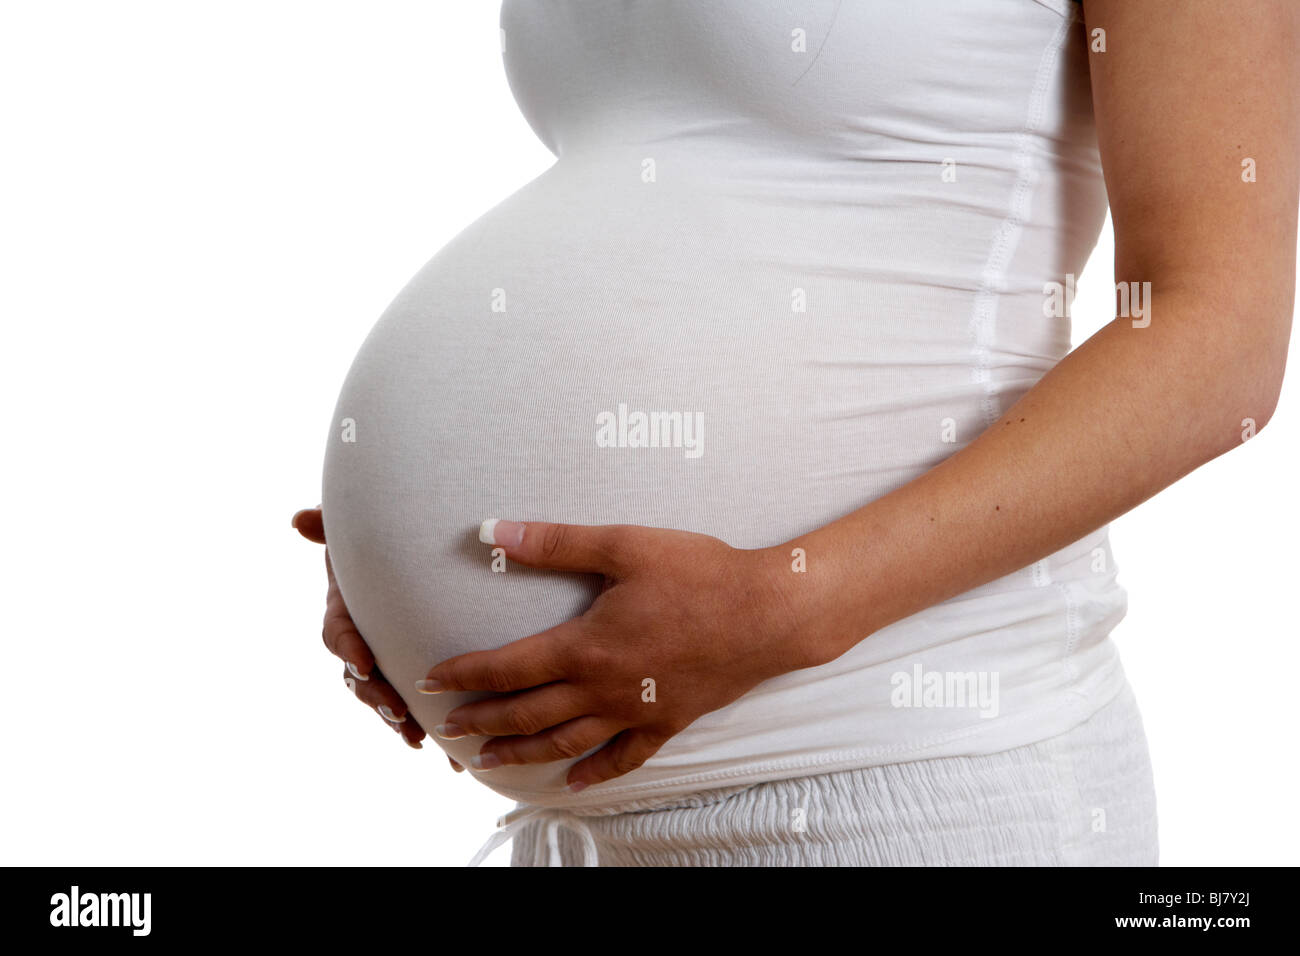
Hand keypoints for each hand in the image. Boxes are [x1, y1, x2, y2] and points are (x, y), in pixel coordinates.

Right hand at [292, 506, 463, 771]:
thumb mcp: (362, 534)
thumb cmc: (386, 545)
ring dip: (397, 719)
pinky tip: (450, 760)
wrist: (417, 562)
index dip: (350, 648)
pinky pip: (414, 710)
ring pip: (383, 699)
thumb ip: (333, 526)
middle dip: (375, 697)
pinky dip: (428, 731)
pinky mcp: (410, 678)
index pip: (339, 633)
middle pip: (359, 678)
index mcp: (349, 611)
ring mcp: (384, 664)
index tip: (365, 660)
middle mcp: (362, 642)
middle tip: (395, 711)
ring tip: (415, 735)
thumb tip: (297, 518)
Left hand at [417, 520, 815, 790]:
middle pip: (527, 711)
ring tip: (488, 761)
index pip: (507, 667)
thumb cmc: (700, 574)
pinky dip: (594, 773)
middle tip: (446, 727)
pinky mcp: (667, 722)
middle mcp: (603, 689)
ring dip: (521, 752)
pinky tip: (573, 783)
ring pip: (565, 741)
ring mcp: (635, 711)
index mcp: (586, 646)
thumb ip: (555, 542)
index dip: (465, 674)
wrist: (769, 614)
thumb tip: (492, 531)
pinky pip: (624, 758)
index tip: (430, 679)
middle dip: (481, 719)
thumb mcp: (625, 545)